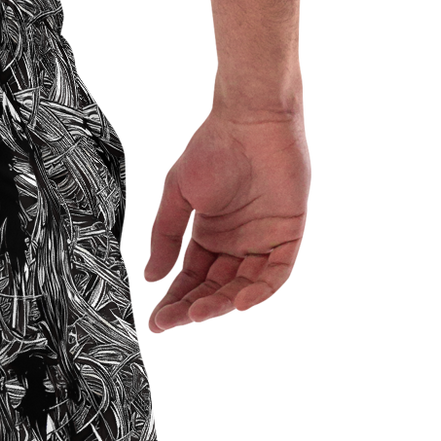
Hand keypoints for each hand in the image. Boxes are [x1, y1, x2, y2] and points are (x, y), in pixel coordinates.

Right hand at [140, 109, 310, 335]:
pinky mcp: (289, 234)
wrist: (251, 117)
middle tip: (171, 323)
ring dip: (221, 305)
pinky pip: (278, 273)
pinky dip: (261, 291)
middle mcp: (235, 243)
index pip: (190, 279)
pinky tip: (240, 304)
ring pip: (243, 286)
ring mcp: (262, 240)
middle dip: (191, 309)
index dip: (173, 302)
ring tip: (198, 315)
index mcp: (207, 235)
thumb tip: (151, 277)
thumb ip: (165, 238)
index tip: (156, 321)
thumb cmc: (213, 146)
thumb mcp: (176, 196)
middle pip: (214, 289)